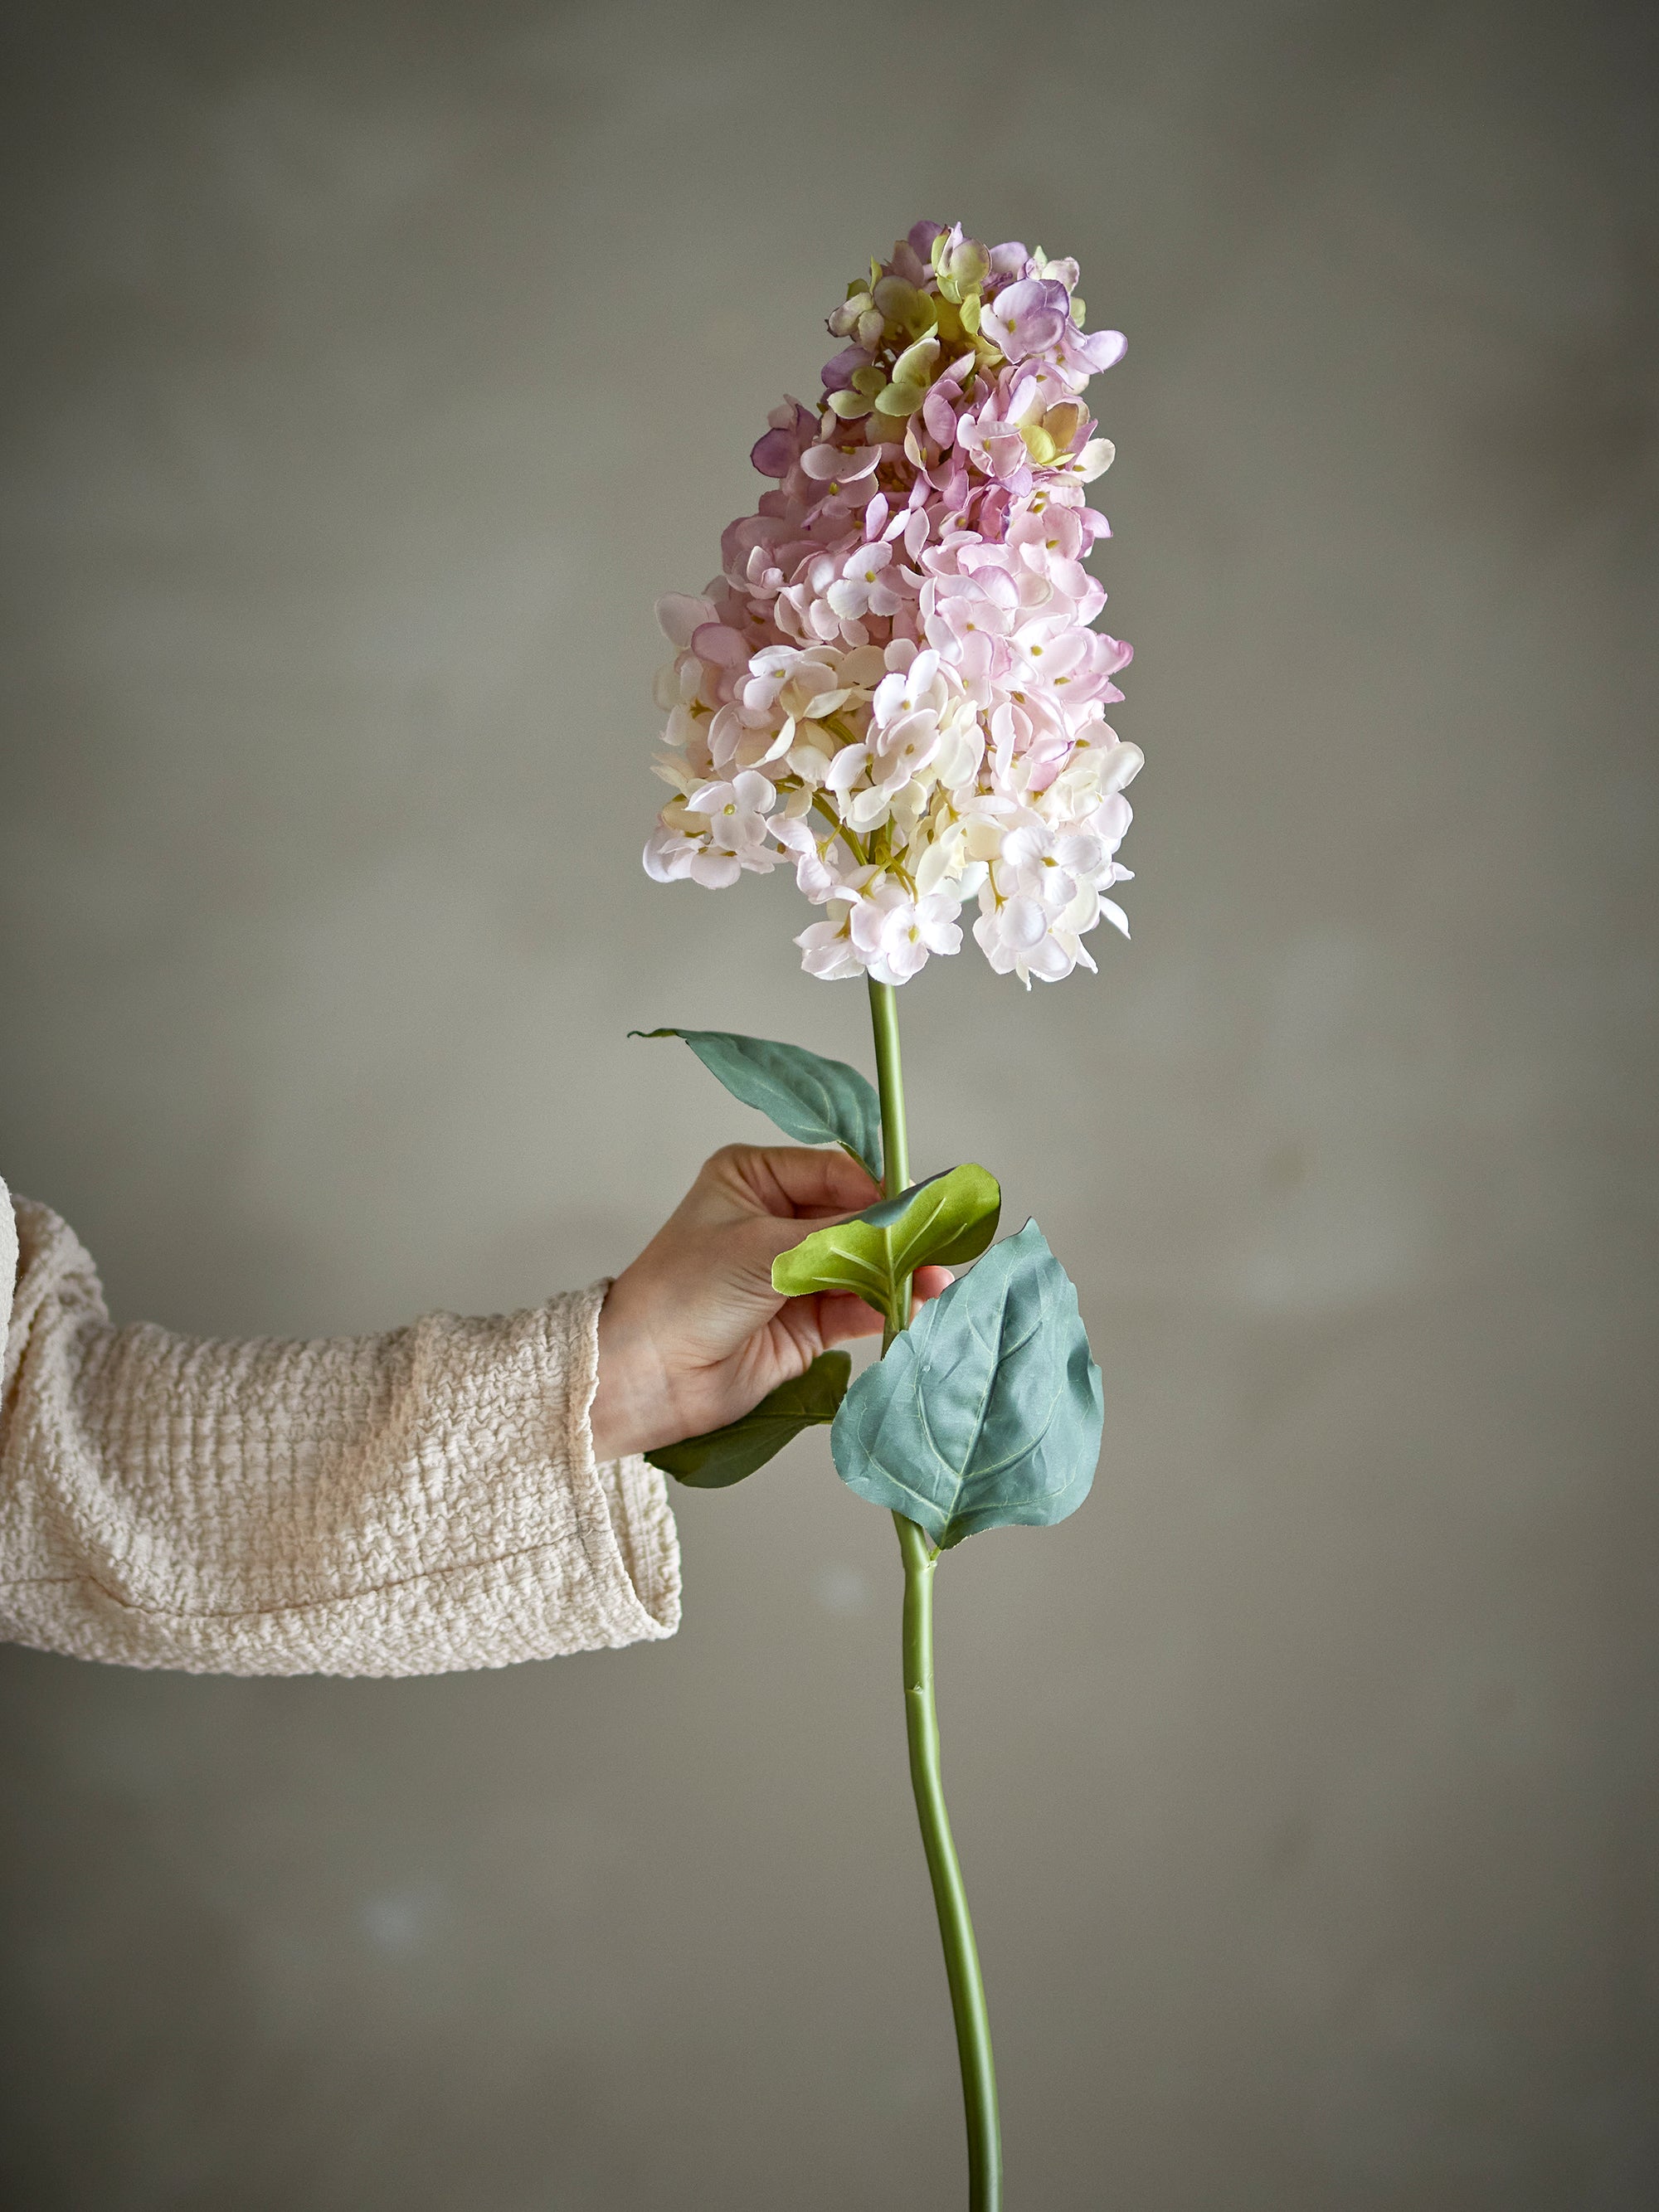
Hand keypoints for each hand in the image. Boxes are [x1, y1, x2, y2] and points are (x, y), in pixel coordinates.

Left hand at [589, 1144, 949, 1461]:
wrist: (645, 1377)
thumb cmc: (682, 1293)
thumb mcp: (763, 1249)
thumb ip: (841, 1236)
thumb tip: (907, 1217)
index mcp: (754, 1179)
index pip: (835, 1172)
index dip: (879, 1189)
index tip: (920, 1206)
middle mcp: (777, 1219)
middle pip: (856, 1218)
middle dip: (896, 1234)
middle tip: (940, 1243)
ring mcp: (794, 1272)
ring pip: (863, 1264)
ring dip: (898, 1272)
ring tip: (936, 1279)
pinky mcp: (806, 1322)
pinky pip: (858, 1306)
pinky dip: (886, 1306)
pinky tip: (913, 1304)